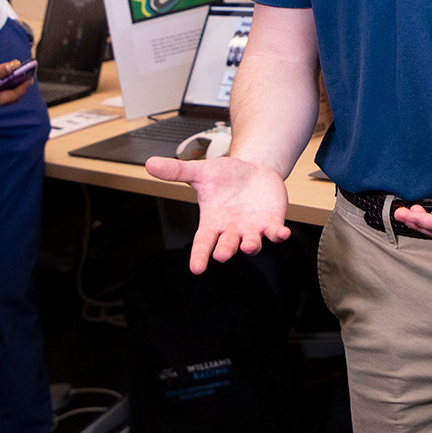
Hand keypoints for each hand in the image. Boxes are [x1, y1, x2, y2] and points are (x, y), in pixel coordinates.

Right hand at [145, 155, 290, 271]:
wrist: (254, 171)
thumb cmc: (226, 177)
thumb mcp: (201, 172)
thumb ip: (177, 171)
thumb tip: (149, 164)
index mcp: (212, 222)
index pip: (203, 243)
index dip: (199, 256)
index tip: (196, 268)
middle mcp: (232, 230)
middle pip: (226, 245)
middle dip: (225, 250)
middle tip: (222, 255)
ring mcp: (252, 228)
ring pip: (251, 243)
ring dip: (251, 246)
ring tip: (249, 246)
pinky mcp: (271, 222)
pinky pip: (275, 233)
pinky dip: (279, 235)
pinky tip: (282, 233)